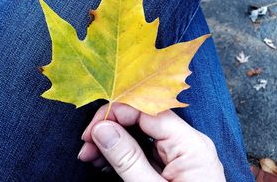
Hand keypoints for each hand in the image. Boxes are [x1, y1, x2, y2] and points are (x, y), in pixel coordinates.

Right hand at [78, 103, 225, 181]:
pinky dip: (124, 154)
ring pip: (141, 135)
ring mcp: (181, 154)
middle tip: (86, 146)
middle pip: (143, 121)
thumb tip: (102, 128)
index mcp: (190, 144)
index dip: (117, 114)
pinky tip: (105, 162)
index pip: (148, 111)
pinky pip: (145, 150)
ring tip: (90, 156)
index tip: (92, 130)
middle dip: (112, 129)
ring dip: (114, 142)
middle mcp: (187, 142)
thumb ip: (127, 158)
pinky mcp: (173, 165)